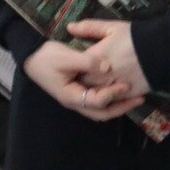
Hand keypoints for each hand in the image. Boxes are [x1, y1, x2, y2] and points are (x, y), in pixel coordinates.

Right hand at [23, 38, 140, 120]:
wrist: (30, 55)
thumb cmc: (46, 57)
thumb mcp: (65, 56)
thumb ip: (87, 62)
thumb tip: (108, 67)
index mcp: (71, 96)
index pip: (97, 101)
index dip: (113, 94)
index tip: (126, 84)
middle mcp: (75, 102)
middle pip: (101, 113)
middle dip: (122, 108)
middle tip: (139, 99)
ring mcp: (76, 99)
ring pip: (100, 111)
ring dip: (118, 106)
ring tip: (134, 98)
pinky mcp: (78, 93)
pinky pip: (97, 103)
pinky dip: (110, 100)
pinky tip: (119, 92)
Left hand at [68, 18, 149, 100]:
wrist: (166, 49)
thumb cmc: (136, 37)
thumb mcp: (111, 28)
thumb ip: (89, 28)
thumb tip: (69, 27)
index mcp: (97, 58)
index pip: (77, 69)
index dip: (75, 70)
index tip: (74, 67)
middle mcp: (104, 75)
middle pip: (86, 84)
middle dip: (83, 81)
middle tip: (81, 79)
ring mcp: (118, 86)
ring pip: (100, 94)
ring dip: (96, 90)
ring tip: (96, 85)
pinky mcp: (131, 93)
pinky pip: (117, 100)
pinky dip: (112, 98)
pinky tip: (110, 92)